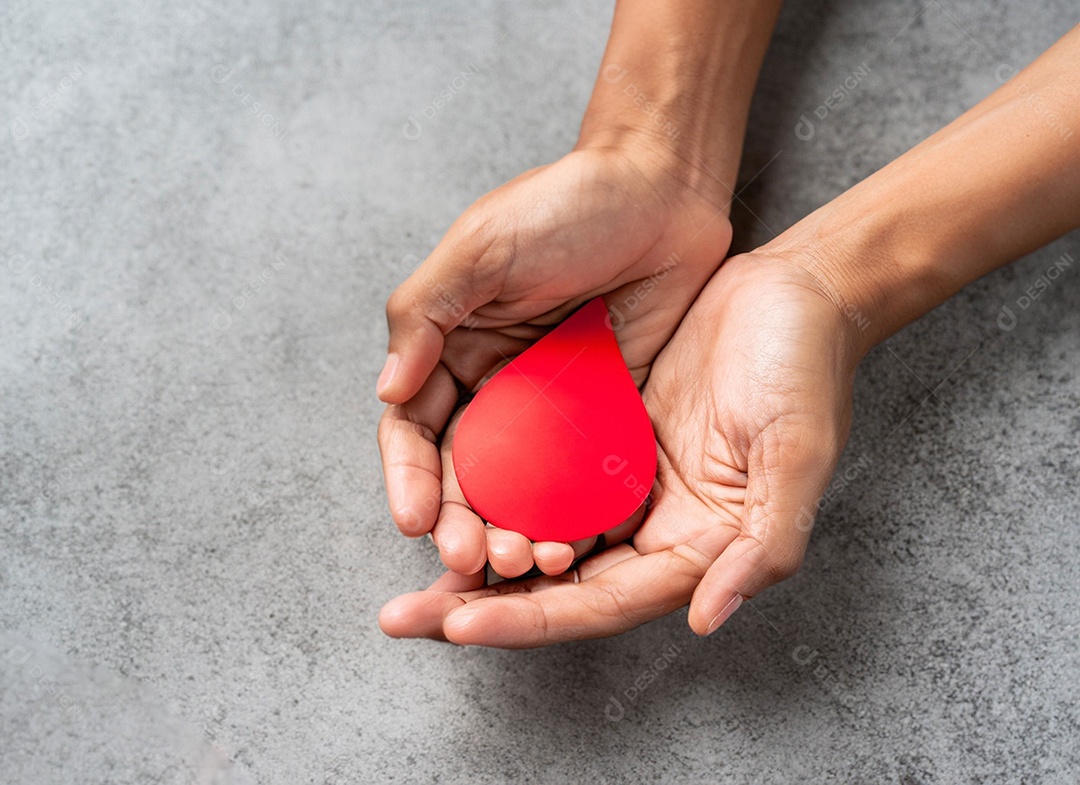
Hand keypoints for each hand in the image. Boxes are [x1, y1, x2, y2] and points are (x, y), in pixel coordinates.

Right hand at [378, 141, 731, 576]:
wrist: (661, 188)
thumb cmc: (565, 204)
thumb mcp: (481, 248)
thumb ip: (426, 314)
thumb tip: (387, 391)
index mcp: (452, 348)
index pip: (413, 428)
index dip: (407, 476)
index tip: (414, 519)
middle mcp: (497, 384)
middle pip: (466, 471)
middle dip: (460, 519)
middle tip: (471, 557)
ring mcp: (553, 404)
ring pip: (523, 485)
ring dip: (514, 528)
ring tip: (521, 561)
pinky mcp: (607, 411)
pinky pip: (585, 472)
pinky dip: (575, 510)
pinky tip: (576, 541)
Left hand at [379, 251, 862, 645]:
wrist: (794, 294)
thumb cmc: (806, 370)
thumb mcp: (797, 456)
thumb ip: (762, 545)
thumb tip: (706, 620)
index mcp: (693, 548)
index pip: (595, 603)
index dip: (526, 621)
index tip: (458, 624)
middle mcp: (651, 527)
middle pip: (552, 587)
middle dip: (478, 604)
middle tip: (404, 615)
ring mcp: (624, 481)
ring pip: (537, 534)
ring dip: (478, 551)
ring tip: (414, 562)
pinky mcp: (606, 435)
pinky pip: (542, 475)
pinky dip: (498, 491)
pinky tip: (449, 492)